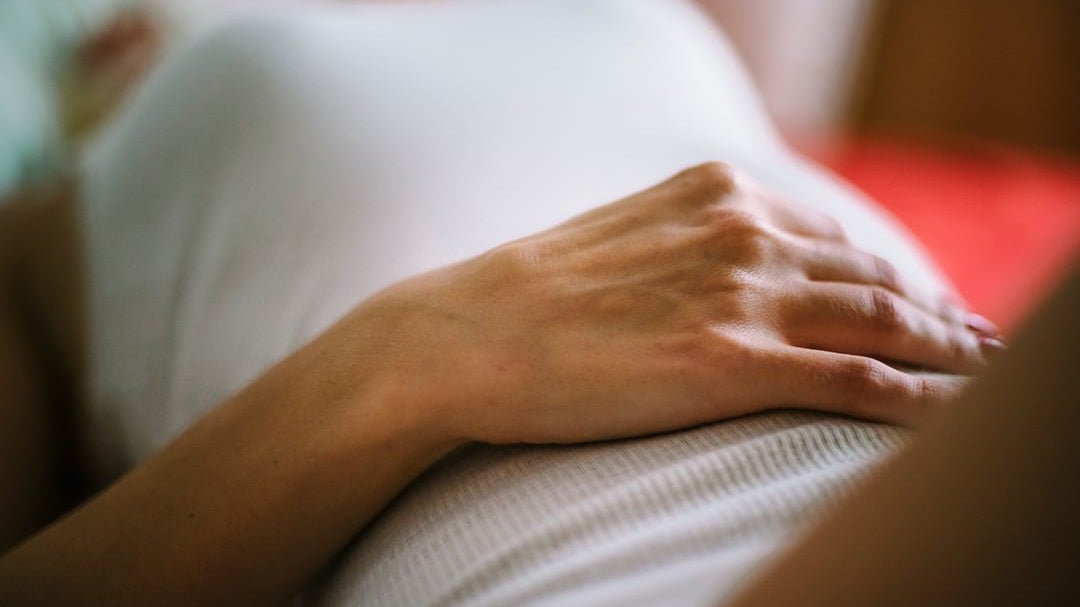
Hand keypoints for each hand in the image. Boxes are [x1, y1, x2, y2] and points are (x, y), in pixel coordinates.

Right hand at [357, 163, 987, 443]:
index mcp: (715, 195)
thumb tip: (726, 271)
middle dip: (936, 312)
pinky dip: (918, 398)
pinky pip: (859, 381)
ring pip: (885, 323)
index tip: (913, 303)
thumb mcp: (621, 238)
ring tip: (982, 374)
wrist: (465, 334)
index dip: (884, 275)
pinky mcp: (733, 364)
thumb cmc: (529, 296)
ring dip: (948, 351)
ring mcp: (742, 298)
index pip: (832, 237)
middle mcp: (743, 235)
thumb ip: (685, 243)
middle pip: (875, 277)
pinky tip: (950, 414)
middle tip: (975, 342)